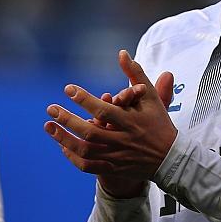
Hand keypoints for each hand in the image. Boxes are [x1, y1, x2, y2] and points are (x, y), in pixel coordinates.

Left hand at [44, 51, 177, 194]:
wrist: (170, 158)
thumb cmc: (159, 122)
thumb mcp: (150, 97)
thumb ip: (135, 74)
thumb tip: (122, 53)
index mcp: (132, 121)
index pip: (104, 110)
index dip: (84, 100)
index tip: (68, 89)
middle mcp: (123, 140)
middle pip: (91, 132)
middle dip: (68, 120)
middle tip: (51, 109)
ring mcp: (117, 156)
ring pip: (86, 150)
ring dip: (64, 139)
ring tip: (49, 127)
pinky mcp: (114, 168)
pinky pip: (88, 166)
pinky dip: (73, 157)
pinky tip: (62, 146)